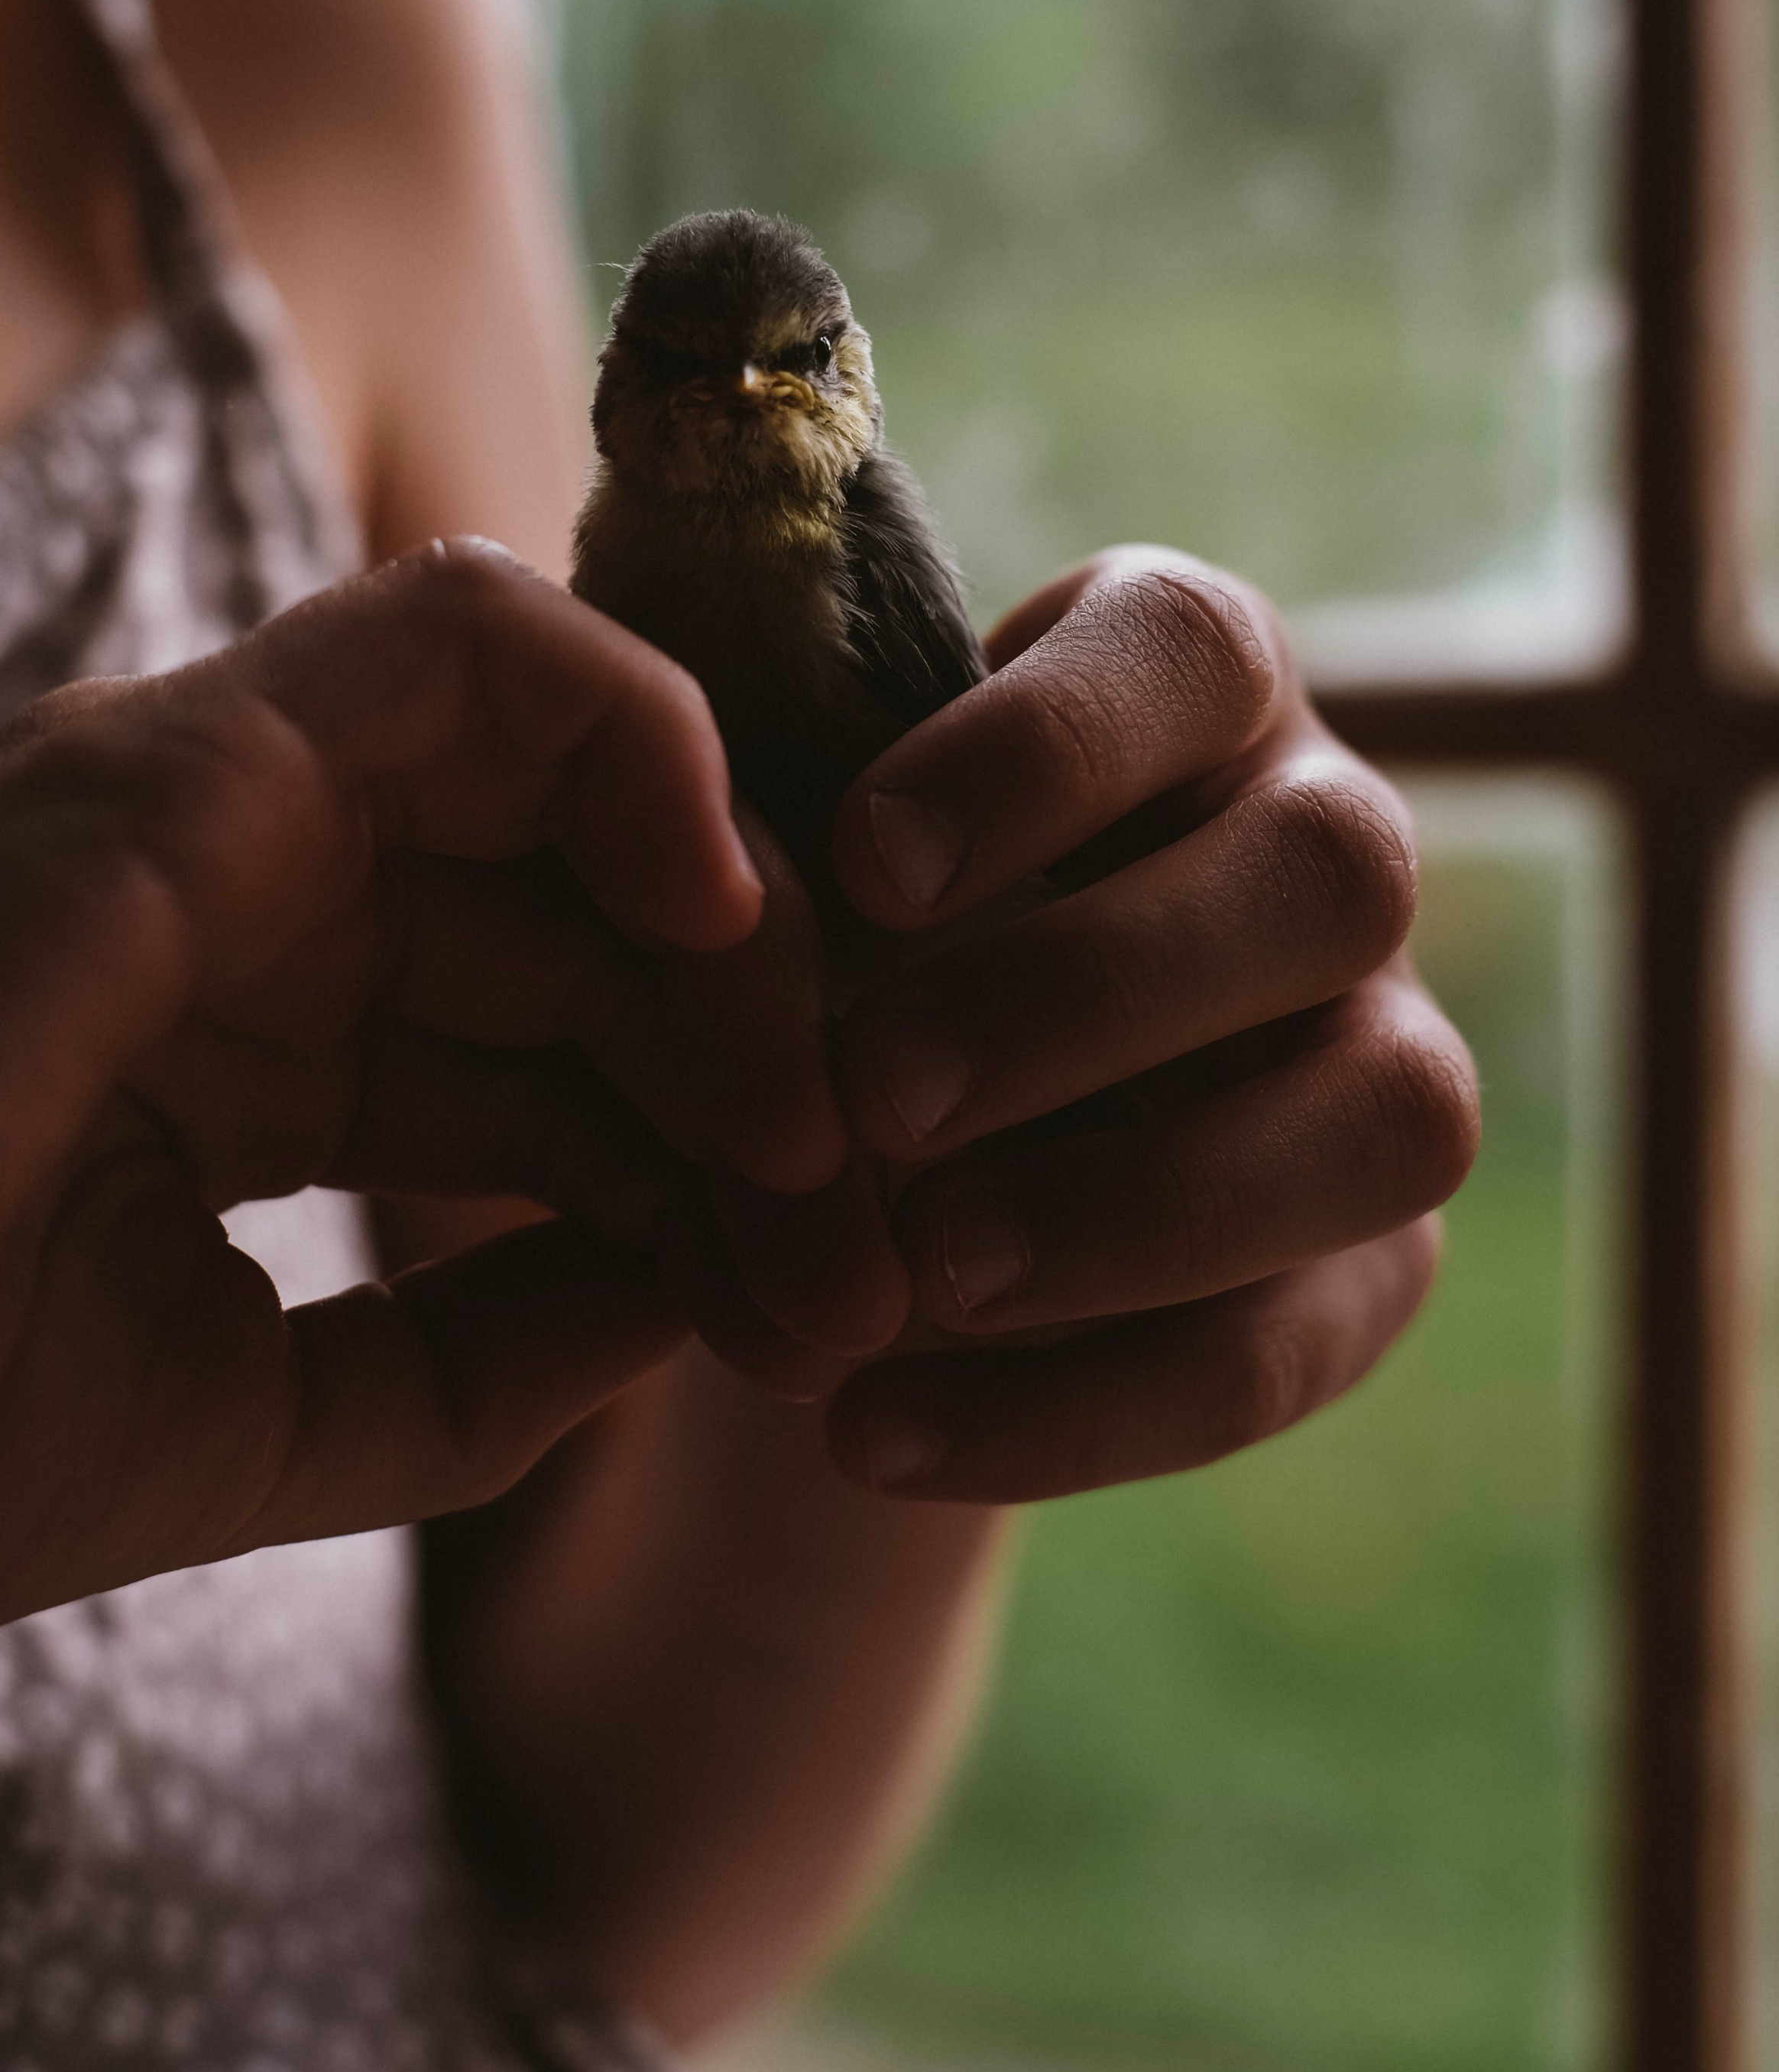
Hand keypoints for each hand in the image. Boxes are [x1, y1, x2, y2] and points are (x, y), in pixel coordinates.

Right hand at [0, 541, 851, 1665]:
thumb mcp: (265, 1423)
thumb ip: (468, 1354)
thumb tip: (678, 1295)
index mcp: (241, 1028)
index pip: (543, 1042)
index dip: (701, 1156)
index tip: (818, 1294)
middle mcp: (234, 891)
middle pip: (579, 912)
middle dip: (747, 1063)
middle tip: (864, 1236)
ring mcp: (201, 808)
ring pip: (558, 762)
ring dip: (719, 924)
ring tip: (813, 1122)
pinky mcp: (173, 762)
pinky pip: (464, 641)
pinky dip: (631, 734)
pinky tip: (726, 905)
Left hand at [814, 547, 1476, 1500]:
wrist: (874, 1105)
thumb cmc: (817, 899)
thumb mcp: (783, 816)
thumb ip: (763, 795)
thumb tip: (691, 829)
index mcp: (1195, 683)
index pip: (1187, 650)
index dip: (1043, 751)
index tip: (860, 867)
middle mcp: (1331, 842)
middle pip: (1327, 878)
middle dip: (1097, 992)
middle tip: (879, 1094)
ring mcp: (1386, 1051)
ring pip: (1393, 1113)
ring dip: (1148, 1207)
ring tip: (921, 1276)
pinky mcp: (1370, 1258)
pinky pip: (1293, 1344)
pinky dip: (1087, 1409)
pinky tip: (878, 1434)